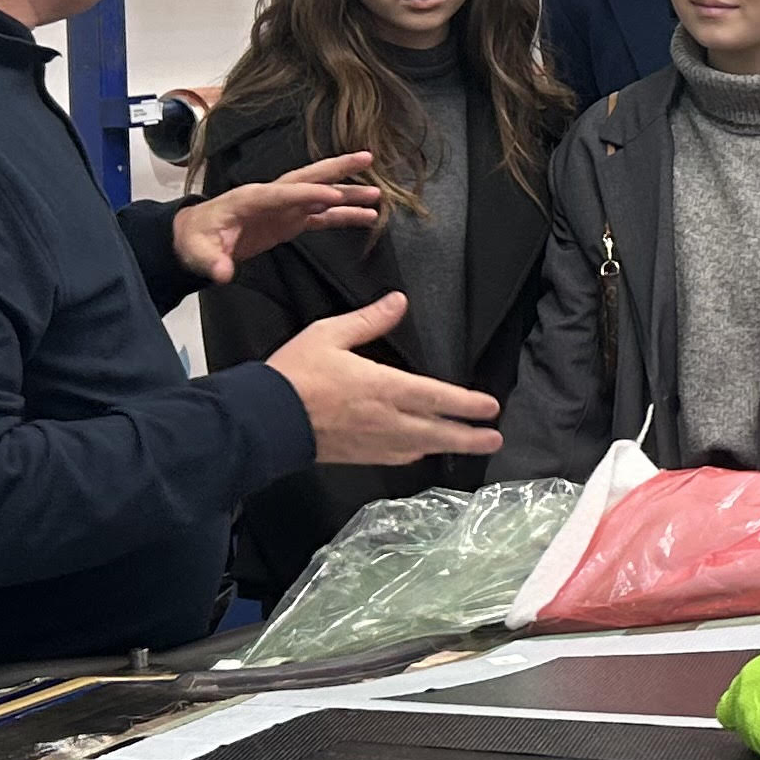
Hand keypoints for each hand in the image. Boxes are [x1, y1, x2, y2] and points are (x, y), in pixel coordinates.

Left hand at [176, 152, 380, 281]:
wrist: (194, 237)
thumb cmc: (196, 239)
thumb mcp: (199, 252)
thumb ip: (212, 261)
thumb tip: (223, 273)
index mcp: (252, 198)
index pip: (284, 192)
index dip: (308, 193)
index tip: (332, 195)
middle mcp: (273, 197)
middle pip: (310, 177)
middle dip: (338, 168)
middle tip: (366, 158)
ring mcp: (284, 208)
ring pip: (321, 195)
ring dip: (348, 193)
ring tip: (377, 196)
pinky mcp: (289, 221)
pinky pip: (321, 215)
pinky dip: (342, 214)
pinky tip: (365, 217)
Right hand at [267, 291, 500, 465]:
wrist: (263, 418)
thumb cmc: (295, 373)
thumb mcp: (330, 334)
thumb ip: (369, 320)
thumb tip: (399, 301)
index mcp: (383, 387)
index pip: (437, 397)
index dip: (467, 403)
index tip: (491, 407)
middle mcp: (385, 419)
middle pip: (438, 431)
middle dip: (470, 437)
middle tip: (495, 438)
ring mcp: (372, 442)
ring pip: (420, 448)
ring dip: (448, 447)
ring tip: (471, 447)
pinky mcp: (357, 455)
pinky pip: (395, 458)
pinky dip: (415, 454)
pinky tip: (420, 451)